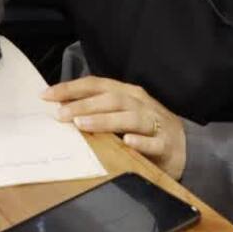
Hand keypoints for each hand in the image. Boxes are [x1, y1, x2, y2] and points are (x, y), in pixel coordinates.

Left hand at [43, 76, 186, 177]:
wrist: (187, 146)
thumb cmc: (145, 128)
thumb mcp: (122, 113)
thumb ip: (97, 109)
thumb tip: (61, 109)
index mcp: (126, 93)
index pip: (95, 85)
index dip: (70, 88)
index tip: (46, 96)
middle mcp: (139, 103)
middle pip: (110, 99)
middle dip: (83, 105)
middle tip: (60, 114)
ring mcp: (154, 122)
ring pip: (129, 117)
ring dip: (105, 120)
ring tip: (83, 124)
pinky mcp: (166, 144)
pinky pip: (153, 142)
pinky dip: (140, 141)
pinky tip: (127, 141)